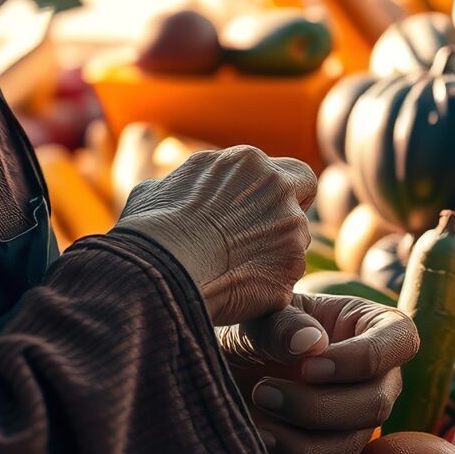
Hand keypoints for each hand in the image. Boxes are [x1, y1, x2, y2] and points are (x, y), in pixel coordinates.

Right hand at [116, 146, 315, 324]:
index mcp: (245, 161)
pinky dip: (268, 286)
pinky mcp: (291, 267)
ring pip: (297, 239)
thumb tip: (168, 196)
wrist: (162, 264)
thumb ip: (179, 187)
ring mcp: (290, 226)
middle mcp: (276, 186)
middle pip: (303, 191)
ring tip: (237, 271)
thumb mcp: (154, 191)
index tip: (252, 208)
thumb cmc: (151, 227)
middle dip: (289, 209)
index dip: (270, 189)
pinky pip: (286, 278)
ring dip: (276, 253)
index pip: (281, 169)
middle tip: (260, 235)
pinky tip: (238, 292)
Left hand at [219, 292, 420, 453]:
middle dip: (317, 405)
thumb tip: (313, 345)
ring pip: (351, 441)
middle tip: (263, 390)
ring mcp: (361, 413)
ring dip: (299, 433)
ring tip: (258, 406)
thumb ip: (282, 325)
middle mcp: (379, 373)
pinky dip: (288, 451)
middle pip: (377, 403)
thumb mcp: (259, 315)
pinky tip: (259, 434)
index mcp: (372, 324)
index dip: (360, 360)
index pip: (400, 341)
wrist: (232, 363)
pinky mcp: (337, 445)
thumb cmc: (255, 327)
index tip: (308, 367)